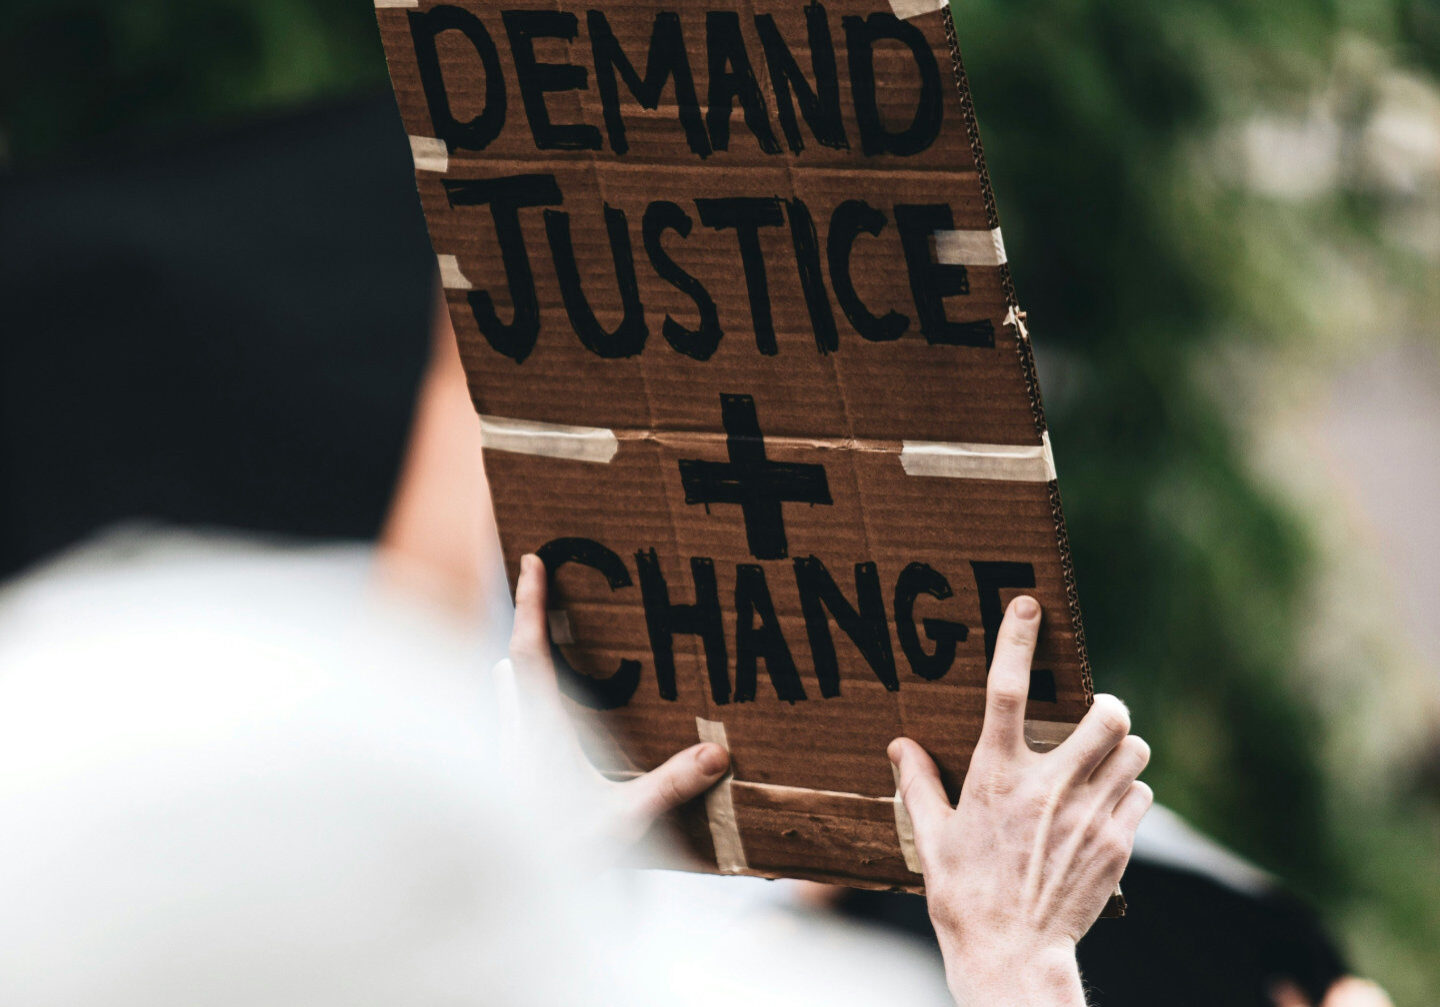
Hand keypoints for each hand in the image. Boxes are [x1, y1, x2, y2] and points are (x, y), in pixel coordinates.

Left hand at [508, 553, 730, 845]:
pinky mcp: (509, 785)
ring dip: (520, 675)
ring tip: (533, 660)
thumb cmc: (558, 856)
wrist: (504, 901)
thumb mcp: (622, 820)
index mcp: (539, 730)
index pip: (531, 651)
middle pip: (513, 667)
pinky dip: (525, 712)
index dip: (532, 603)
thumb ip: (670, 786)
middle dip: (528, 631)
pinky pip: (513, 731)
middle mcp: (516, 737)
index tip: (532, 560)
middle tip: (541, 598)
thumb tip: (717, 752)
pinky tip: (541, 733)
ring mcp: (507, 761)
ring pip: (506, 700)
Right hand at [890, 595, 1151, 1006]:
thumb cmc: (964, 894)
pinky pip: (1142, 795)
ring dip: (1122, 749)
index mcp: (997, 778)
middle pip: (1106, 716)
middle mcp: (1048, 788)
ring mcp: (1089, 816)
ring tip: (1102, 761)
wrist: (1012, 954)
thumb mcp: (932, 837)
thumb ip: (919, 784)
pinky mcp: (1117, 845)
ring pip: (1134, 751)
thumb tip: (901, 746)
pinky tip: (1106, 808)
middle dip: (1106, 707)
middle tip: (1092, 716)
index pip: (1006, 693)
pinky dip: (1130, 793)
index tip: (1028, 606)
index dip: (1017, 642)